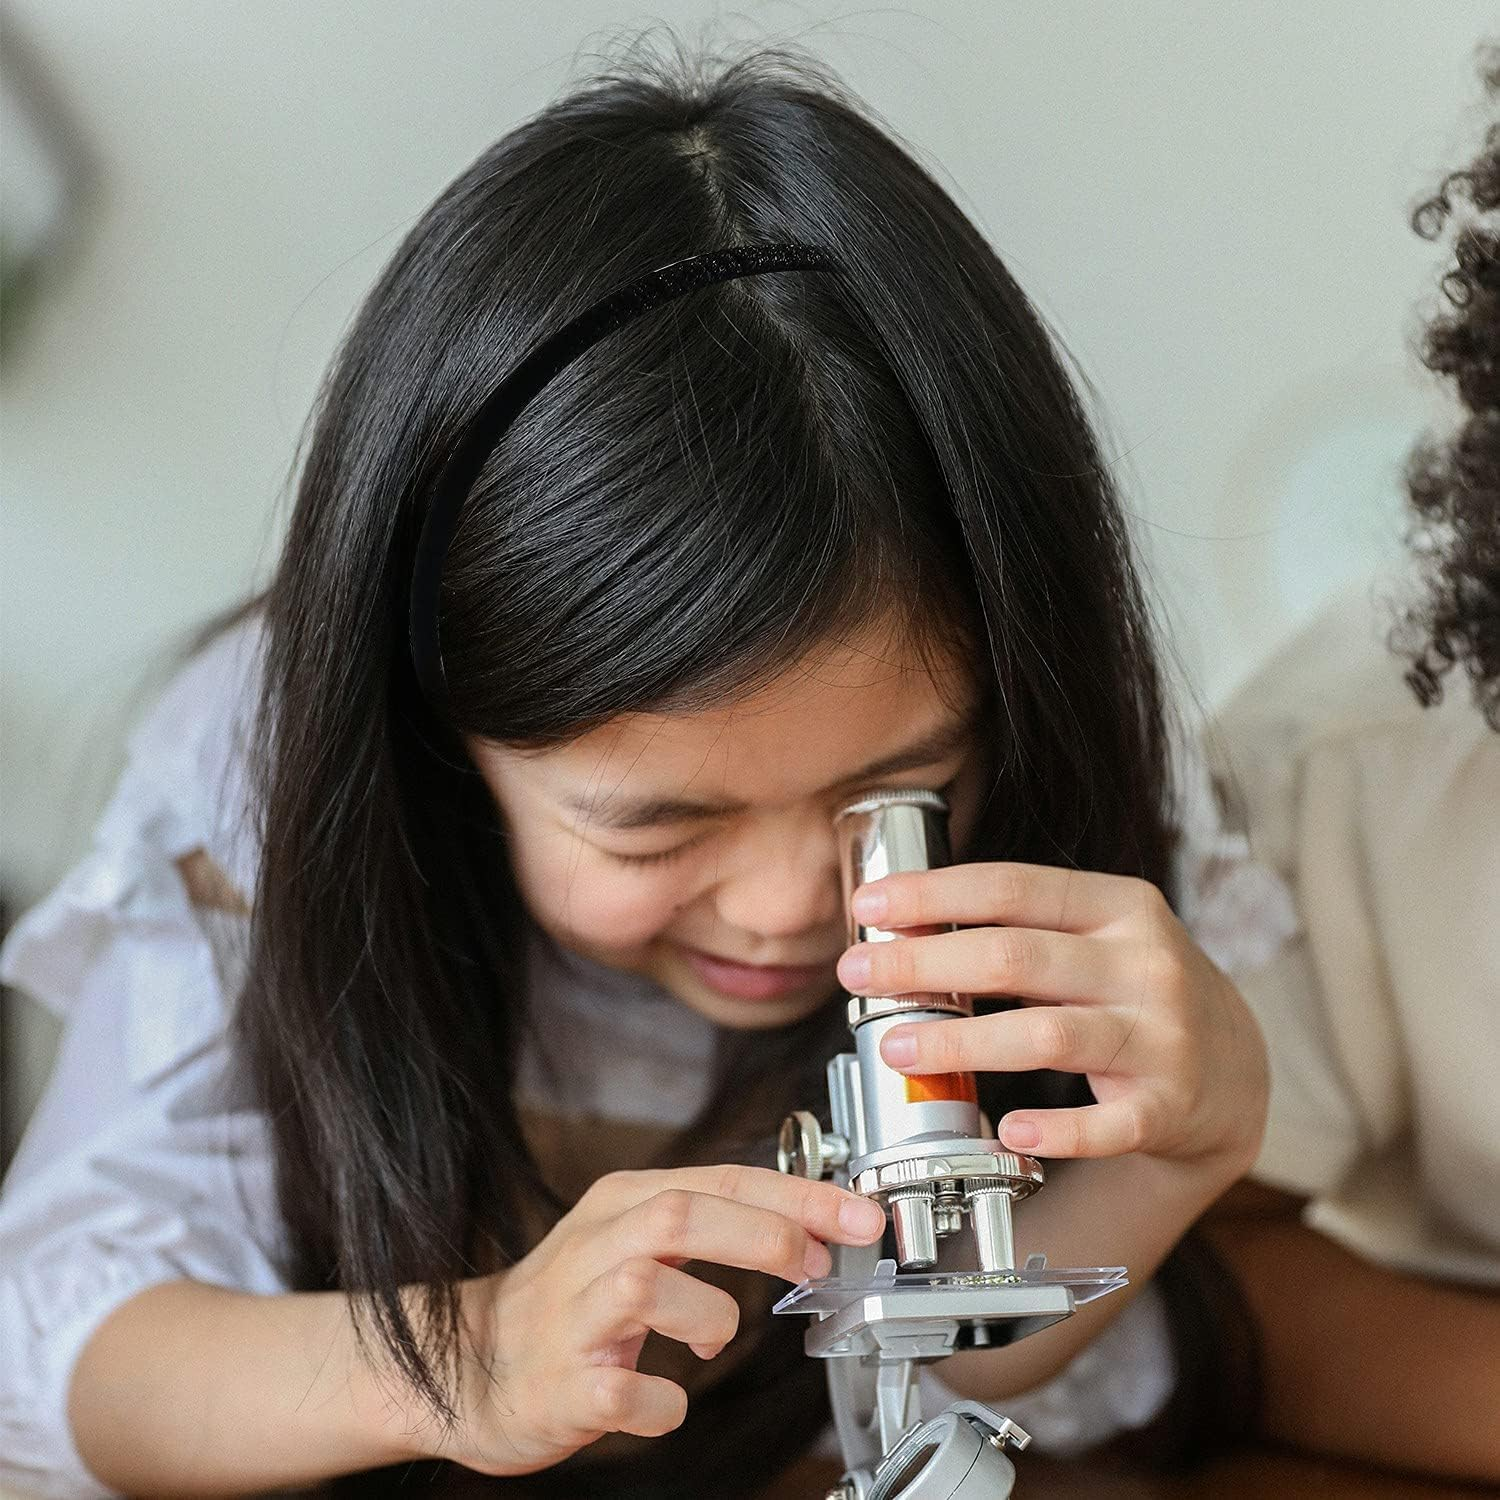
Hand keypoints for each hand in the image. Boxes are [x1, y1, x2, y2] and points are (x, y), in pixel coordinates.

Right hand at [417, 1165, 884, 1475]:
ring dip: (709, 1314)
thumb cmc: (571, 1302)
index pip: (722, 1178)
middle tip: (814, 1263)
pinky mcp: (563, 1381)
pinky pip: (626, 1389)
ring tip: (711, 1338)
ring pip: (650, 1285)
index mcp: (623, 1202)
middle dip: (763, 1233)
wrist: (472, 1365)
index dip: (799, 1195)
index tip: (858, 1217)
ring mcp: (574, 1313)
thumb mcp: (634, 1238)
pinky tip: (666, 1399)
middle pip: (684, 1213)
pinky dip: (664, 1400)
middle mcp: (596, 1245)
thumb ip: (711, 1224)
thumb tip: (806, 1229)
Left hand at [836, 862, 1266, 1172]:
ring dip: (960, 1042)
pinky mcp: (1170, 1105)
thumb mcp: (1093, 938)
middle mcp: (1145, 963)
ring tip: (895, 1048)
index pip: (1012, 887)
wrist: (1236, 1071)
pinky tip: (1007, 1132)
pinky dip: (1056, 1132)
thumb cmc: (1134, 992)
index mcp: (1119, 906)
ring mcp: (1162, 1035)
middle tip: (855, 975)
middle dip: (923, 963)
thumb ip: (1017, 928)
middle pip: (1015, 956)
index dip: (933, 894)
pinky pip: (1107, 1125)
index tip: (868, 904)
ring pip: (1047, 1034)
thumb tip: (900, 927)